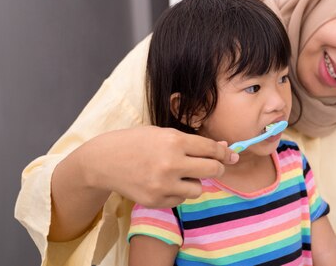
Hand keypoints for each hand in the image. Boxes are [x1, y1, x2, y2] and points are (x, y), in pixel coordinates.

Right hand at [85, 126, 238, 207]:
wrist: (103, 161)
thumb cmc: (136, 142)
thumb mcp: (164, 134)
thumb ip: (193, 142)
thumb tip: (222, 148)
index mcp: (174, 141)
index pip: (211, 149)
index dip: (225, 153)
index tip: (232, 156)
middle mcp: (171, 164)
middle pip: (212, 170)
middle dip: (217, 168)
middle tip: (214, 166)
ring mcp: (162, 185)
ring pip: (198, 189)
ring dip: (195, 182)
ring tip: (179, 173)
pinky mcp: (155, 201)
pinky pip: (180, 199)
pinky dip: (178, 192)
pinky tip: (163, 183)